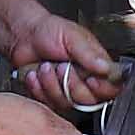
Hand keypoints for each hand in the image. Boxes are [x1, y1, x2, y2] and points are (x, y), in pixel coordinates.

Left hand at [0, 11, 121, 109]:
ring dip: (52, 84)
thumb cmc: (49, 31)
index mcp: (96, 65)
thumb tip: (106, 68)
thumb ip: (90, 54)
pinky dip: (38, 88)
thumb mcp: (72, 37)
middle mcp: (84, 80)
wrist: (23, 35)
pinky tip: (35, 74)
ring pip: (67, 103)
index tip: (90, 80)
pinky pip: (48, 103)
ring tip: (45, 67)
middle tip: (61, 67)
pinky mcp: (50, 96)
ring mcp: (67, 90)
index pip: (111, 86)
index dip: (103, 89)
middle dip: (72, 84)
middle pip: (89, 100)